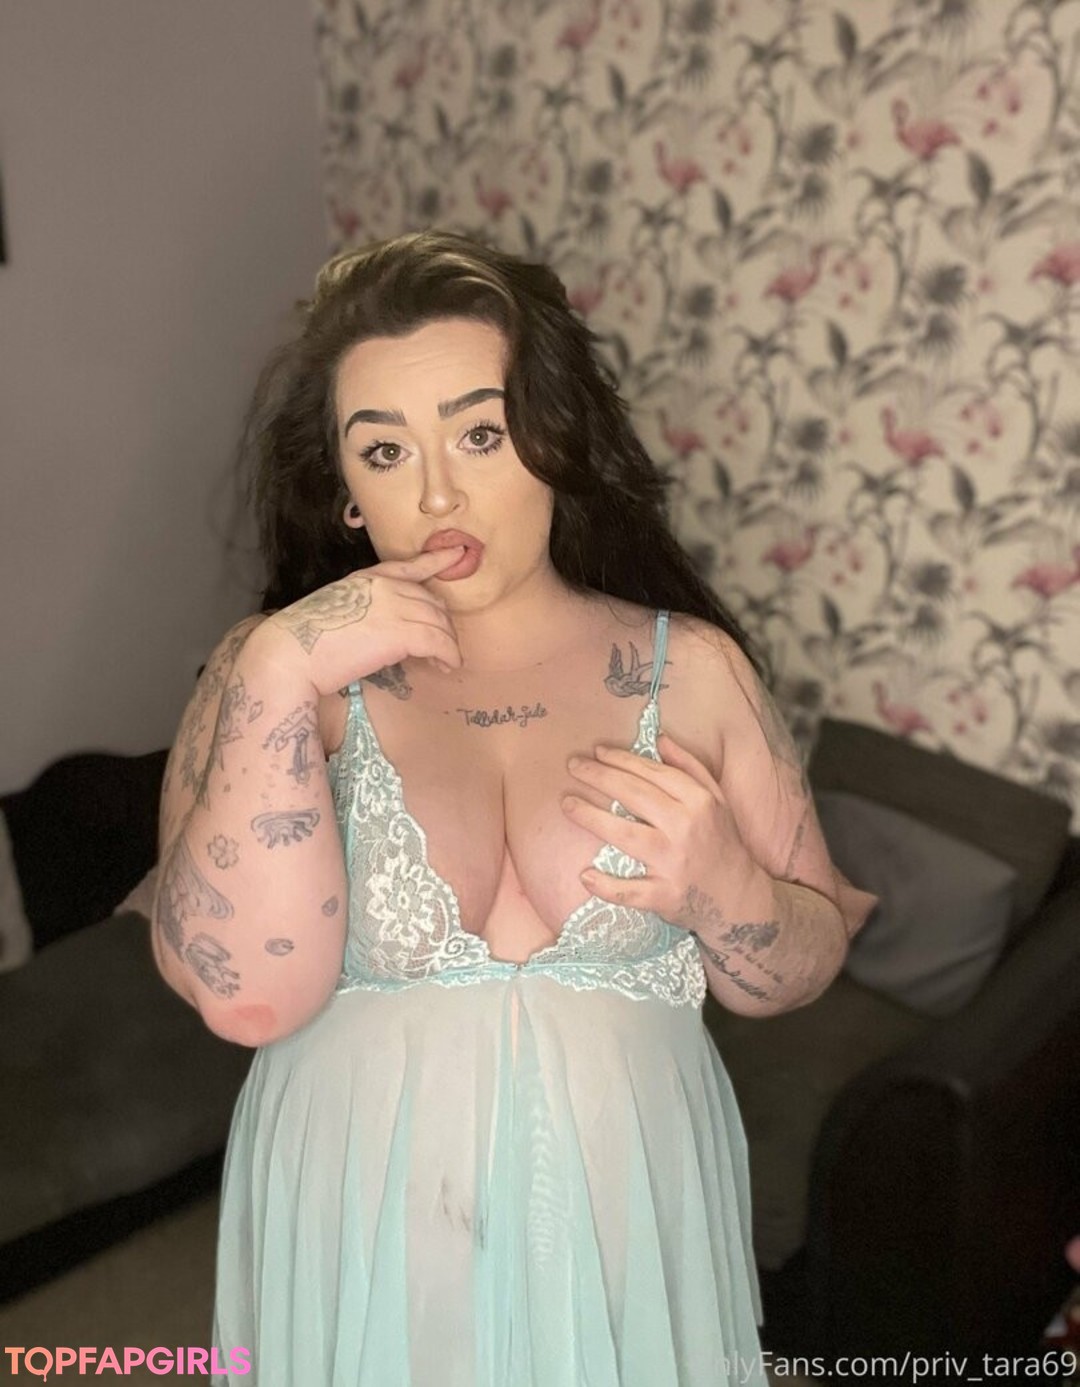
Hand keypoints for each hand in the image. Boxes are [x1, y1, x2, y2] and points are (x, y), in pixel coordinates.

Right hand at [255, 548, 465, 696]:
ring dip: (447, 643)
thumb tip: (383, 630)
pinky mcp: (401, 633)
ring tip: (445, 661)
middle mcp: (385, 587)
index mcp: (366, 579)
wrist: (291, 654)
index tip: (457, 554)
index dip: (437, 560)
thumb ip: (365, 609)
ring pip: (439, 622)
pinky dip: (448, 655)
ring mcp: (394, 607)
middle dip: (442, 623)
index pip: (409, 566)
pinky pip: (438, 642)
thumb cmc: (305, 642)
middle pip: (432, 601)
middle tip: (444, 645)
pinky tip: (447, 666)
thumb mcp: (337, 610)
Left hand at [562, 730, 759, 926]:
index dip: (622, 759)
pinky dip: (606, 886)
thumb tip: (660, 739)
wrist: (739, 897)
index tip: (597, 751)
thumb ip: (689, 767)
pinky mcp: (664, 895)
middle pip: (635, 796)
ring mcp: (674, 863)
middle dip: (600, 777)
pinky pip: (629, 891)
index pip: (653, 773)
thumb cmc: (722, 843)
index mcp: (699, 802)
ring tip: (567, 805)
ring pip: (625, 835)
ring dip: (592, 818)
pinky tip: (585, 874)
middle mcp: (686, 828)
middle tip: (573, 766)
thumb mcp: (717, 800)